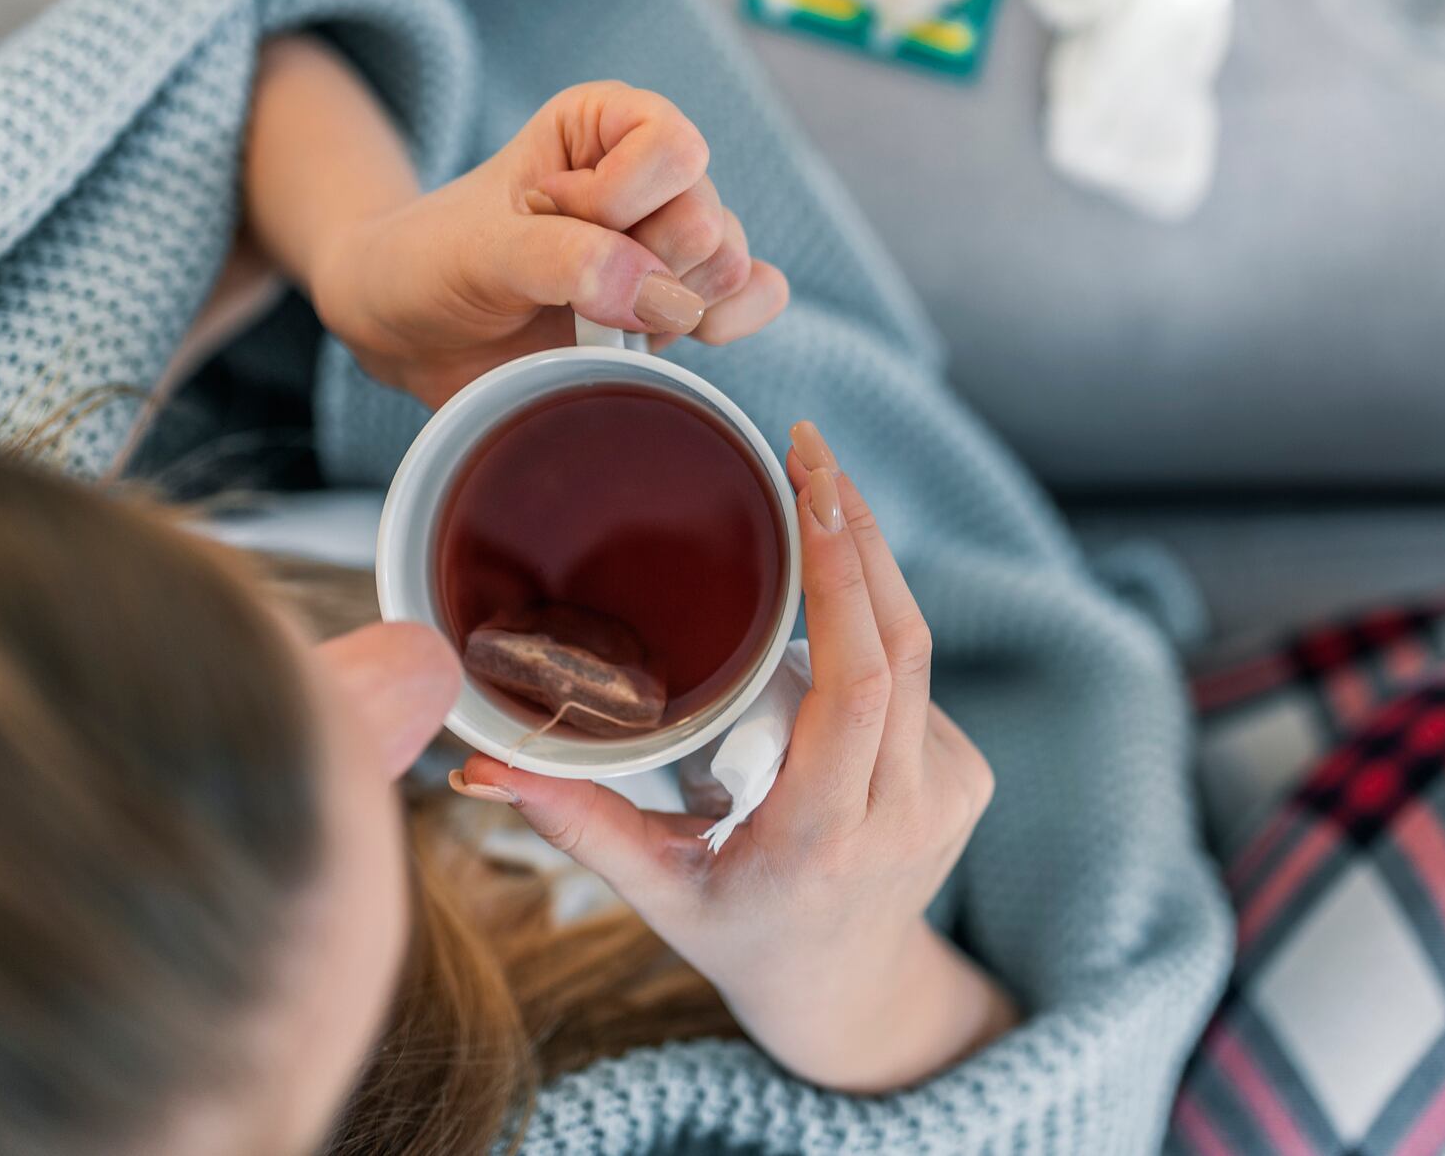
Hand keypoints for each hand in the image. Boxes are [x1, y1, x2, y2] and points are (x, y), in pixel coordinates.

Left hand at [241, 38, 789, 407]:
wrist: (413, 329)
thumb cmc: (435, 265)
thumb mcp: (479, 252)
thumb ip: (567, 260)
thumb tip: (668, 299)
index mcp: (608, 123)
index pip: (672, 151)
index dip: (616, 202)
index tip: (543, 216)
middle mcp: (653, 173)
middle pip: (707, 221)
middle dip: (637, 268)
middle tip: (562, 284)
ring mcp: (673, 240)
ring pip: (729, 269)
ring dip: (663, 309)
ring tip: (590, 316)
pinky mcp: (685, 300)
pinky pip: (756, 299)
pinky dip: (722, 326)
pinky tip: (655, 338)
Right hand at [456, 421, 1015, 1092]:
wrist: (852, 995)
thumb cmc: (742, 937)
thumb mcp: (656, 889)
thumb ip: (575, 821)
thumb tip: (475, 762)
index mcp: (825, 835)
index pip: (859, 680)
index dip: (843, 572)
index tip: (811, 484)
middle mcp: (904, 809)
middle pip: (901, 639)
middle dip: (855, 530)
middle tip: (805, 449)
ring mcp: (950, 790)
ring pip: (917, 647)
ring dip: (866, 567)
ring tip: (809, 496)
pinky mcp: (970, 775)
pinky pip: (919, 679)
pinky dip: (874, 631)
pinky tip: (828, 613)